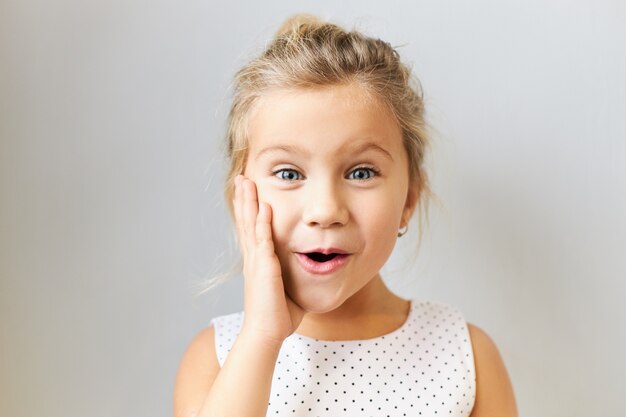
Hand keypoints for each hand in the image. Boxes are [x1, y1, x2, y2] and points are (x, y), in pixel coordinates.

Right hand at [233, 175, 304, 346]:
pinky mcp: (264, 269)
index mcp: (257, 261)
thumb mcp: (283, 287)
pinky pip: (263, 241)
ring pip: (250, 225)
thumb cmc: (278, 314)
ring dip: (248, 203)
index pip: (250, 228)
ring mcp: (256, 262)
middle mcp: (253, 258)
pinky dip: (262, 223)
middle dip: (243, 198)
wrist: (266, 332)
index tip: (246, 190)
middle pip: (245, 221)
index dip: (247, 208)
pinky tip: (264, 207)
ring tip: (245, 182)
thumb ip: (289, 273)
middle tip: (240, 177)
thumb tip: (304, 267)